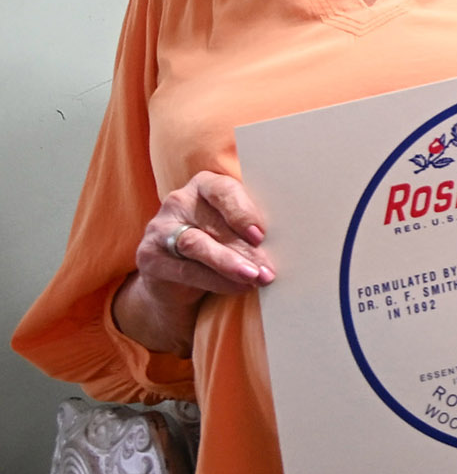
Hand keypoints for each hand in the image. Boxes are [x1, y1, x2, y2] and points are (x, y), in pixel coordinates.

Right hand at [115, 173, 273, 357]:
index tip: (261, 235)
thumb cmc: (219, 243)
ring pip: (197, 245)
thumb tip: (289, 239)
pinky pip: (186, 270)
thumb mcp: (235, 229)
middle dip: (246, 249)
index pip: (223, 190)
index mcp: (204, 185)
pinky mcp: (150, 258)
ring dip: (231, 264)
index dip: (243, 212)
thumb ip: (253, 226)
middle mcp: (179, 201)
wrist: (175, 279)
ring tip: (256, 278)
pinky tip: (238, 287)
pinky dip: (215, 280)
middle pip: (214, 223)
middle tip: (269, 268)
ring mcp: (159, 229)